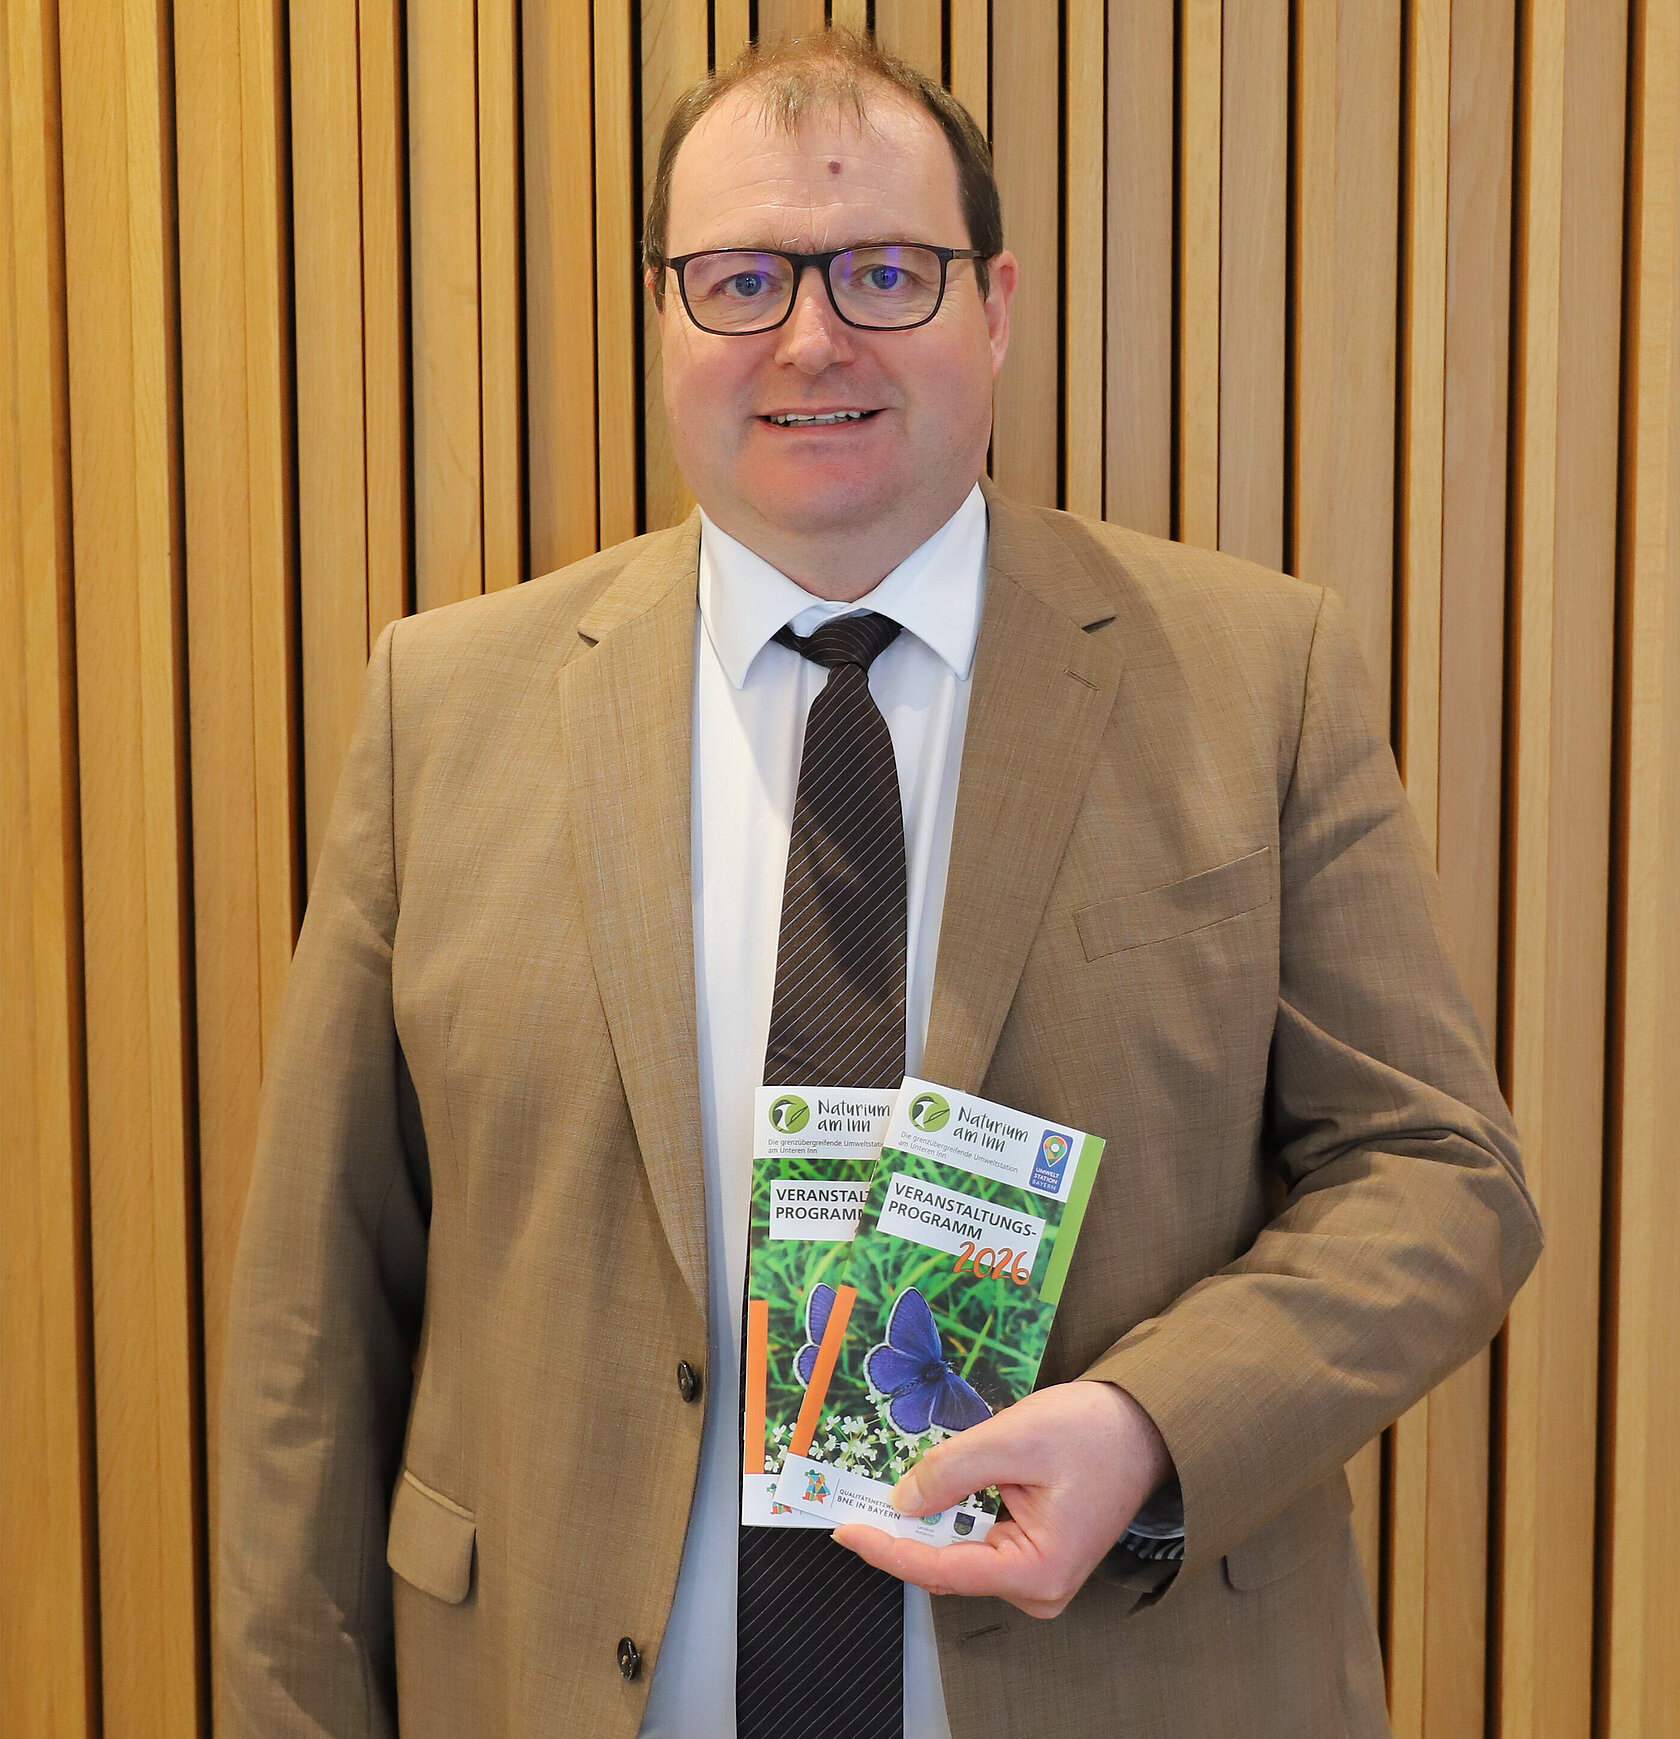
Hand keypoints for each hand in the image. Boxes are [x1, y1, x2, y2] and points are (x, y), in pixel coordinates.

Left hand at [831, 1380, 1172, 1618]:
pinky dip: (950, 1509)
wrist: (1145, 1426)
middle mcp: (1035, 1587)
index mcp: (1036, 1571)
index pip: (940, 1570)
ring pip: (958, 1548)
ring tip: (888, 1482)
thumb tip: (901, 1499)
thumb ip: (953, 1470)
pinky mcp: (1031, 1552)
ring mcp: (1034, 1573)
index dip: (886, 1549)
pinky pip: (977, 1536)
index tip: (845, 1529)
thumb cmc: (1095, 1432)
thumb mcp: (1015, 1439)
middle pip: (946, 1563)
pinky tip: (930, 1483)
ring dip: (926, 1515)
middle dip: (901, 1528)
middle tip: (853, 1496)